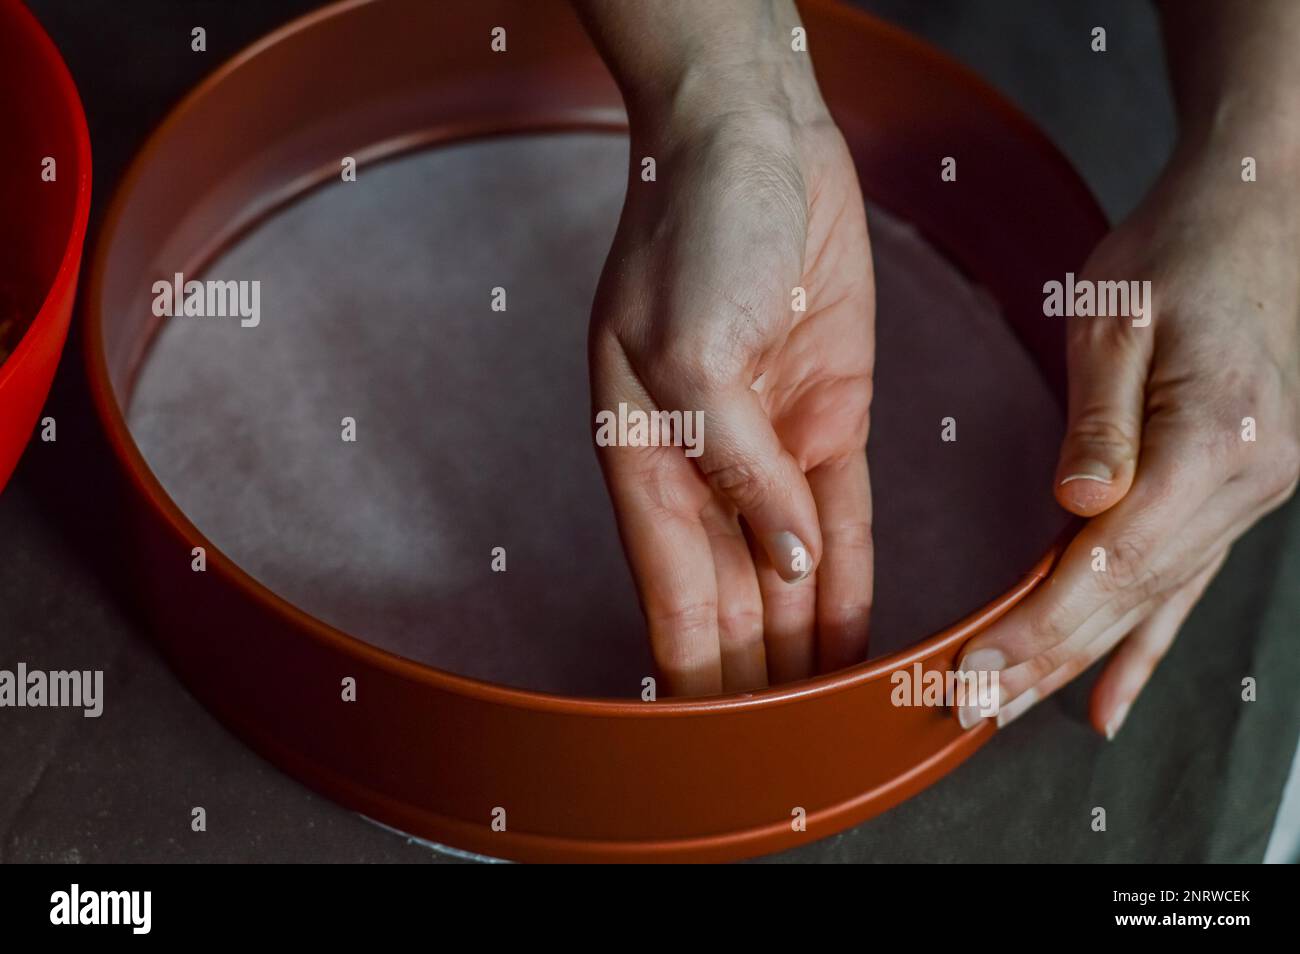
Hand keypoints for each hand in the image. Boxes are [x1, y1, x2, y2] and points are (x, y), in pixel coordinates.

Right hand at [590, 86, 874, 695]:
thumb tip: (782, 559)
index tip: (715, 741)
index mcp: (647, 459)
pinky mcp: (831, 418)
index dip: (695, 669)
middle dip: (756, 677)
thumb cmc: (693, 229)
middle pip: (733, 600)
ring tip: (828, 717)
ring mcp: (771, 447)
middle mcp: (708, 469)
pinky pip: (846, 519)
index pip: (673, 594)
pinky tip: (853, 636)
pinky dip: (848, 581)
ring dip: (805, 643)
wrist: (757, 144)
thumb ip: (733, 466)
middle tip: (781, 754)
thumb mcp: (688, 350)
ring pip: (791, 572)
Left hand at [958, 142, 1299, 735]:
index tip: (972, 674)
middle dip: (1041, 662)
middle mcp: (1242, 486)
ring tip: (1009, 714)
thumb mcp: (1121, 319)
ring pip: (1149, 605)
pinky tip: (1109, 701)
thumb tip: (1081, 504)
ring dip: (1075, 665)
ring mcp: (1246, 498)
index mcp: (1211, 444)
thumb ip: (1102, 419)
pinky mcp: (1231, 495)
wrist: (1255, 216)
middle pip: (1127, 600)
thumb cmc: (1178, 253)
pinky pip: (1179, 588)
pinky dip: (1139, 648)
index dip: (1039, 629)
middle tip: (965, 713)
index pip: (1111, 564)